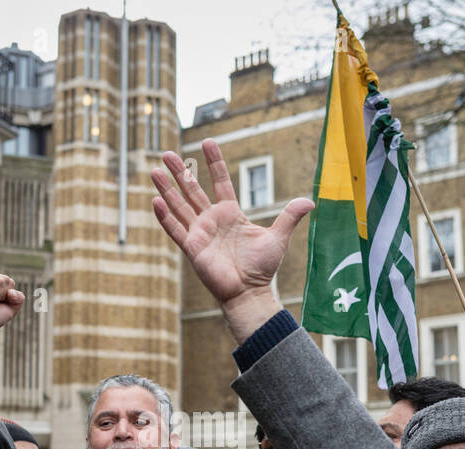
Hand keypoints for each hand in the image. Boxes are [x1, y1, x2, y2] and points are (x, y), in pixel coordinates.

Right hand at [152, 139, 312, 342]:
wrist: (249, 292)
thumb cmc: (262, 268)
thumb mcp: (278, 238)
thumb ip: (289, 216)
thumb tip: (310, 200)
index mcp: (231, 214)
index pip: (220, 181)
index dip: (214, 162)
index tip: (208, 141)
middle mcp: (212, 220)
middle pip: (192, 190)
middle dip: (181, 171)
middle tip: (167, 153)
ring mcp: (200, 233)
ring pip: (179, 206)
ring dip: (167, 188)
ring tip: (154, 170)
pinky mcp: (192, 248)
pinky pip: (175, 230)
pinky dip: (165, 217)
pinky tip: (156, 201)